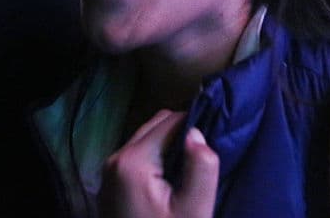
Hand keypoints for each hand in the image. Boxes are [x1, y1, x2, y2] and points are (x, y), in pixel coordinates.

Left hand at [99, 110, 218, 217]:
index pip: (171, 121)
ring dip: (170, 145)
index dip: (198, 124)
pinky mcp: (110, 186)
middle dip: (183, 133)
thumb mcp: (194, 211)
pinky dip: (157, 158)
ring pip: (146, 139)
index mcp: (133, 161)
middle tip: (207, 153)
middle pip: (156, 125)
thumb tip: (197, 133)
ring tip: (193, 166)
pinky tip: (174, 179)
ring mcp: (109, 173)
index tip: (220, 135)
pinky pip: (137, 156)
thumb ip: (201, 167)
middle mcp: (115, 159)